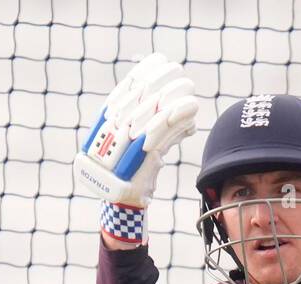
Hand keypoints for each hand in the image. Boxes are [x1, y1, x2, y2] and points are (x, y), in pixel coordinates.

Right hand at [75, 52, 198, 209]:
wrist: (122, 203)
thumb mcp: (145, 148)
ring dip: (174, 94)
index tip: (161, 63)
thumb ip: (160, 131)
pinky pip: (164, 129)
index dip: (147, 72)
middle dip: (164, 80)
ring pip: (155, 108)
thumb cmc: (134, 175)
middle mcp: (116, 127)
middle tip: (179, 75)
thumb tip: (186, 116)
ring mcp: (128, 141)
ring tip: (188, 88)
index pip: (129, 86)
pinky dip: (179, 115)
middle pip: (143, 94)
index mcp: (108, 121)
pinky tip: (192, 106)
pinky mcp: (143, 155)